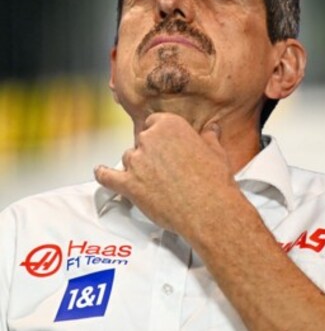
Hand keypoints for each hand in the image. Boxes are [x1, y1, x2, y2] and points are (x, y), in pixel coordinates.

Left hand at [94, 112, 237, 234]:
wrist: (208, 209)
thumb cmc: (214, 181)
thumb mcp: (216, 152)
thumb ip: (209, 138)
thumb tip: (212, 130)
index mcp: (170, 126)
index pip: (155, 121)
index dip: (160, 133)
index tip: (165, 141)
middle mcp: (150, 140)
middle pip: (141, 140)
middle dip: (150, 151)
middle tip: (165, 166)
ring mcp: (137, 162)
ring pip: (128, 158)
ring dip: (137, 166)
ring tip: (153, 179)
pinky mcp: (128, 184)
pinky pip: (107, 177)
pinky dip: (104, 175)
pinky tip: (102, 173)